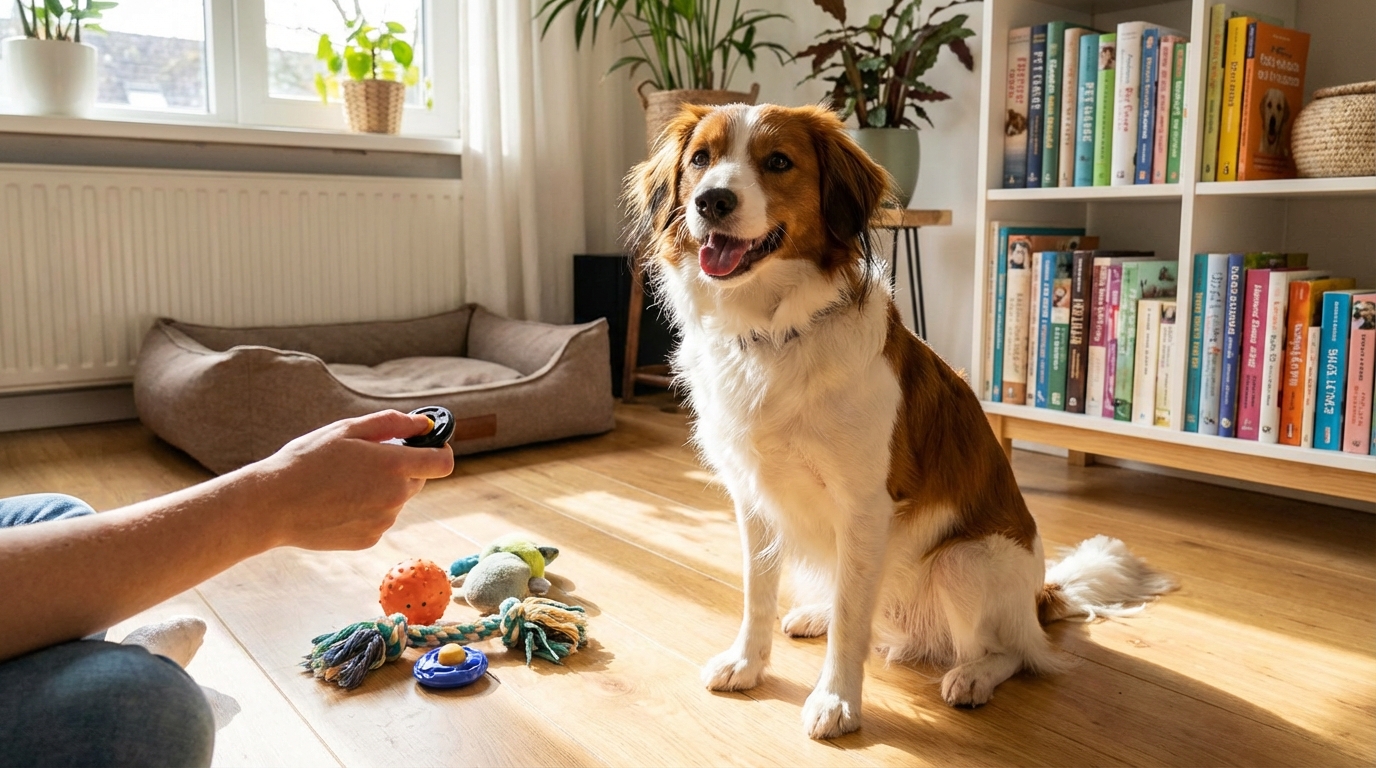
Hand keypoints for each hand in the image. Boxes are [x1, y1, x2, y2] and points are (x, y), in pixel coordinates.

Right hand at [238, 410, 454, 550]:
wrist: (272, 505)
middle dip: (402, 468)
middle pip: (418, 480)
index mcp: (395, 466)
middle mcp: (396, 497)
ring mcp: (384, 521)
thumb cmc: (307, 460)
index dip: (438, 450)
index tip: (424, 445)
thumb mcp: (347, 430)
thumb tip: (424, 424)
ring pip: (396, 500)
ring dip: (381, 490)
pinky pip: (379, 519)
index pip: (442, 462)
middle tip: (365, 461)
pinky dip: (366, 510)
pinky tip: (337, 504)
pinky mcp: (369, 539)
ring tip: (343, 484)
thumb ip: (392, 424)